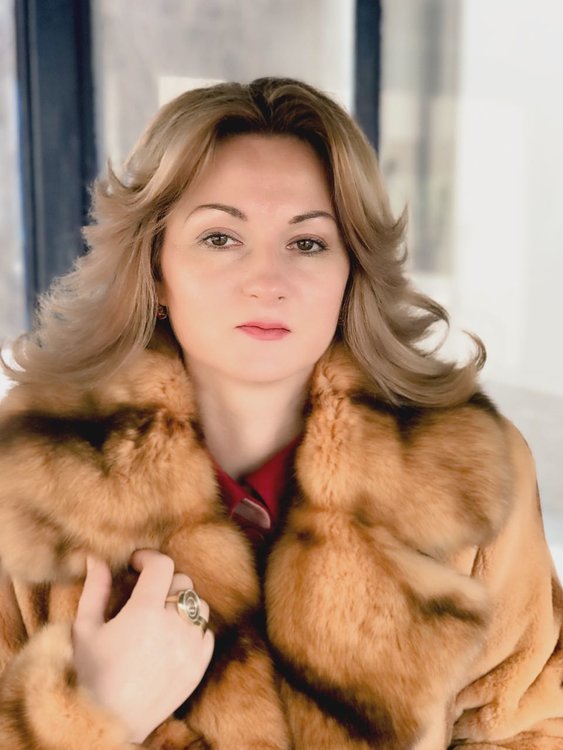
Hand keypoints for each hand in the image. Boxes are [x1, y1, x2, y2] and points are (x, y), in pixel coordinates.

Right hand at [72, 549, 213, 743]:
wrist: (107, 724)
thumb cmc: (89, 676)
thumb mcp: (85, 629)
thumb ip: (96, 588)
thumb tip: (96, 557)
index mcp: (144, 612)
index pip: (162, 566)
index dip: (149, 558)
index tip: (136, 563)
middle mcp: (173, 626)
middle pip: (182, 582)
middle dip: (163, 581)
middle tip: (144, 591)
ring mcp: (190, 647)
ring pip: (199, 606)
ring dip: (182, 603)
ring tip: (160, 614)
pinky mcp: (199, 667)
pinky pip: (206, 634)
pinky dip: (193, 630)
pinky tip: (172, 637)